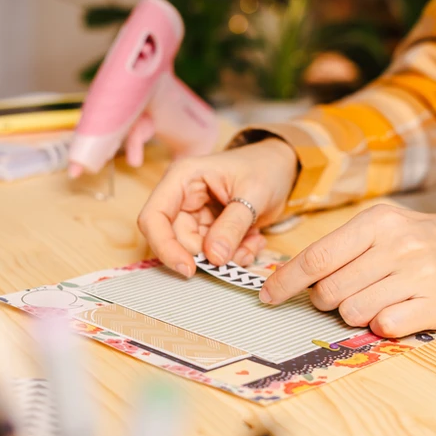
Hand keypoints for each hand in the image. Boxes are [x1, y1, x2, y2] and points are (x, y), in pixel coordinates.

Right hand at [138, 138, 297, 275]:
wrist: (282, 167)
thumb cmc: (265, 168)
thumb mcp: (253, 194)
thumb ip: (232, 225)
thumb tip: (214, 257)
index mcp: (182, 178)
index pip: (153, 217)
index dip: (164, 246)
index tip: (189, 268)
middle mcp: (181, 198)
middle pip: (175, 240)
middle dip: (207, 254)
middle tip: (239, 253)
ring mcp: (194, 215)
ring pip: (196, 251)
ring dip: (226, 256)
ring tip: (253, 242)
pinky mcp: (208, 229)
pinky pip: (213, 253)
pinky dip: (234, 255)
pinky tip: (253, 241)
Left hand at [261, 205, 435, 336]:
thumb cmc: (425, 240)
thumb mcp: (386, 227)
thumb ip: (344, 247)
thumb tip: (293, 276)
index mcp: (377, 221)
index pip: (316, 256)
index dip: (286, 281)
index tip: (268, 296)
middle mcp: (397, 245)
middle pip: (330, 290)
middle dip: (325, 300)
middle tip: (341, 295)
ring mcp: (419, 275)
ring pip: (353, 312)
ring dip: (354, 314)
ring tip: (376, 299)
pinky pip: (385, 327)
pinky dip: (381, 326)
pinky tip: (396, 310)